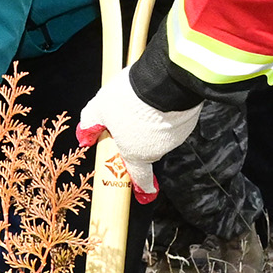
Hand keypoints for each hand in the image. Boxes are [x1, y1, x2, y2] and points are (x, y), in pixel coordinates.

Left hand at [76, 68, 204, 201]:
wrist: (164, 80)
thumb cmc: (128, 98)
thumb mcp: (100, 107)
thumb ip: (90, 123)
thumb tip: (83, 137)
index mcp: (135, 153)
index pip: (139, 175)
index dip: (142, 185)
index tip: (145, 193)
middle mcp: (158, 149)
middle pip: (147, 147)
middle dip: (140, 135)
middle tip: (130, 115)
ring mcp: (176, 136)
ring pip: (161, 131)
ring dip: (152, 120)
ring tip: (142, 99)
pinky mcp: (188, 120)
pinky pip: (174, 118)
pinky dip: (166, 110)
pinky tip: (158, 96)